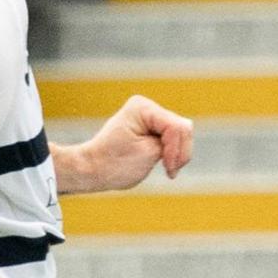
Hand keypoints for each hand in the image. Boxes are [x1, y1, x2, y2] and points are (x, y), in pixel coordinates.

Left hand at [53, 97, 194, 194]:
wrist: (93, 169)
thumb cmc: (114, 163)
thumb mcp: (149, 153)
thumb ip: (172, 142)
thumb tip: (185, 132)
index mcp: (142, 108)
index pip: (176, 127)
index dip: (176, 150)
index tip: (167, 169)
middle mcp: (147, 107)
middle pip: (182, 128)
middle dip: (179, 151)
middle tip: (169, 170)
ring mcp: (149, 116)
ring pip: (181, 134)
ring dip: (177, 153)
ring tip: (167, 169)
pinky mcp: (152, 127)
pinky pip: (174, 138)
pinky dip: (173, 152)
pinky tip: (165, 163)